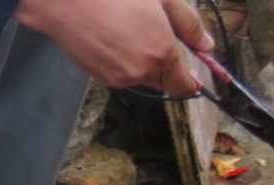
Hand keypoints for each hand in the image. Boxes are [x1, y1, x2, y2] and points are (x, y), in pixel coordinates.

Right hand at [15, 0, 212, 96]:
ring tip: (129, 29)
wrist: (66, 2)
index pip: (184, 86)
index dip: (191, 81)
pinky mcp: (100, 78)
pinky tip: (113, 36)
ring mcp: (118, 78)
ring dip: (143, 60)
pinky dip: (123, 60)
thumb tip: (207, 45)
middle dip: (165, 64)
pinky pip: (121, 73)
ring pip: (141, 76)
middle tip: (157, 33)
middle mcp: (141, 73)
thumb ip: (189, 23)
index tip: (195, 73)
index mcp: (162, 53)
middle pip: (163, 81)